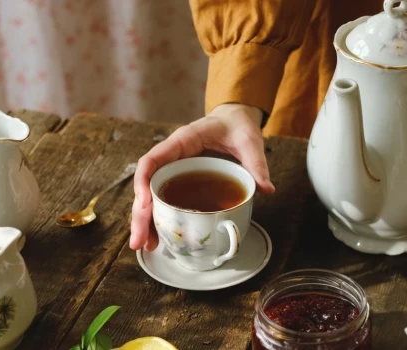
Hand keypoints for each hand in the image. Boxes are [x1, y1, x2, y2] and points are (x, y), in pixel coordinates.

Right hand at [130, 103, 275, 250]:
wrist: (235, 119)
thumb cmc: (237, 125)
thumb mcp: (248, 141)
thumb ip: (256, 163)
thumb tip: (266, 189)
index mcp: (182, 140)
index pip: (153, 159)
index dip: (144, 182)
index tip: (145, 204)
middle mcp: (172, 156)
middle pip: (147, 185)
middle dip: (141, 214)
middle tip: (139, 241)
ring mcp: (175, 168)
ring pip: (152, 195)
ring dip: (146, 220)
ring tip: (146, 245)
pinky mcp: (181, 179)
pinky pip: (165, 198)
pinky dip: (160, 217)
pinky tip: (160, 236)